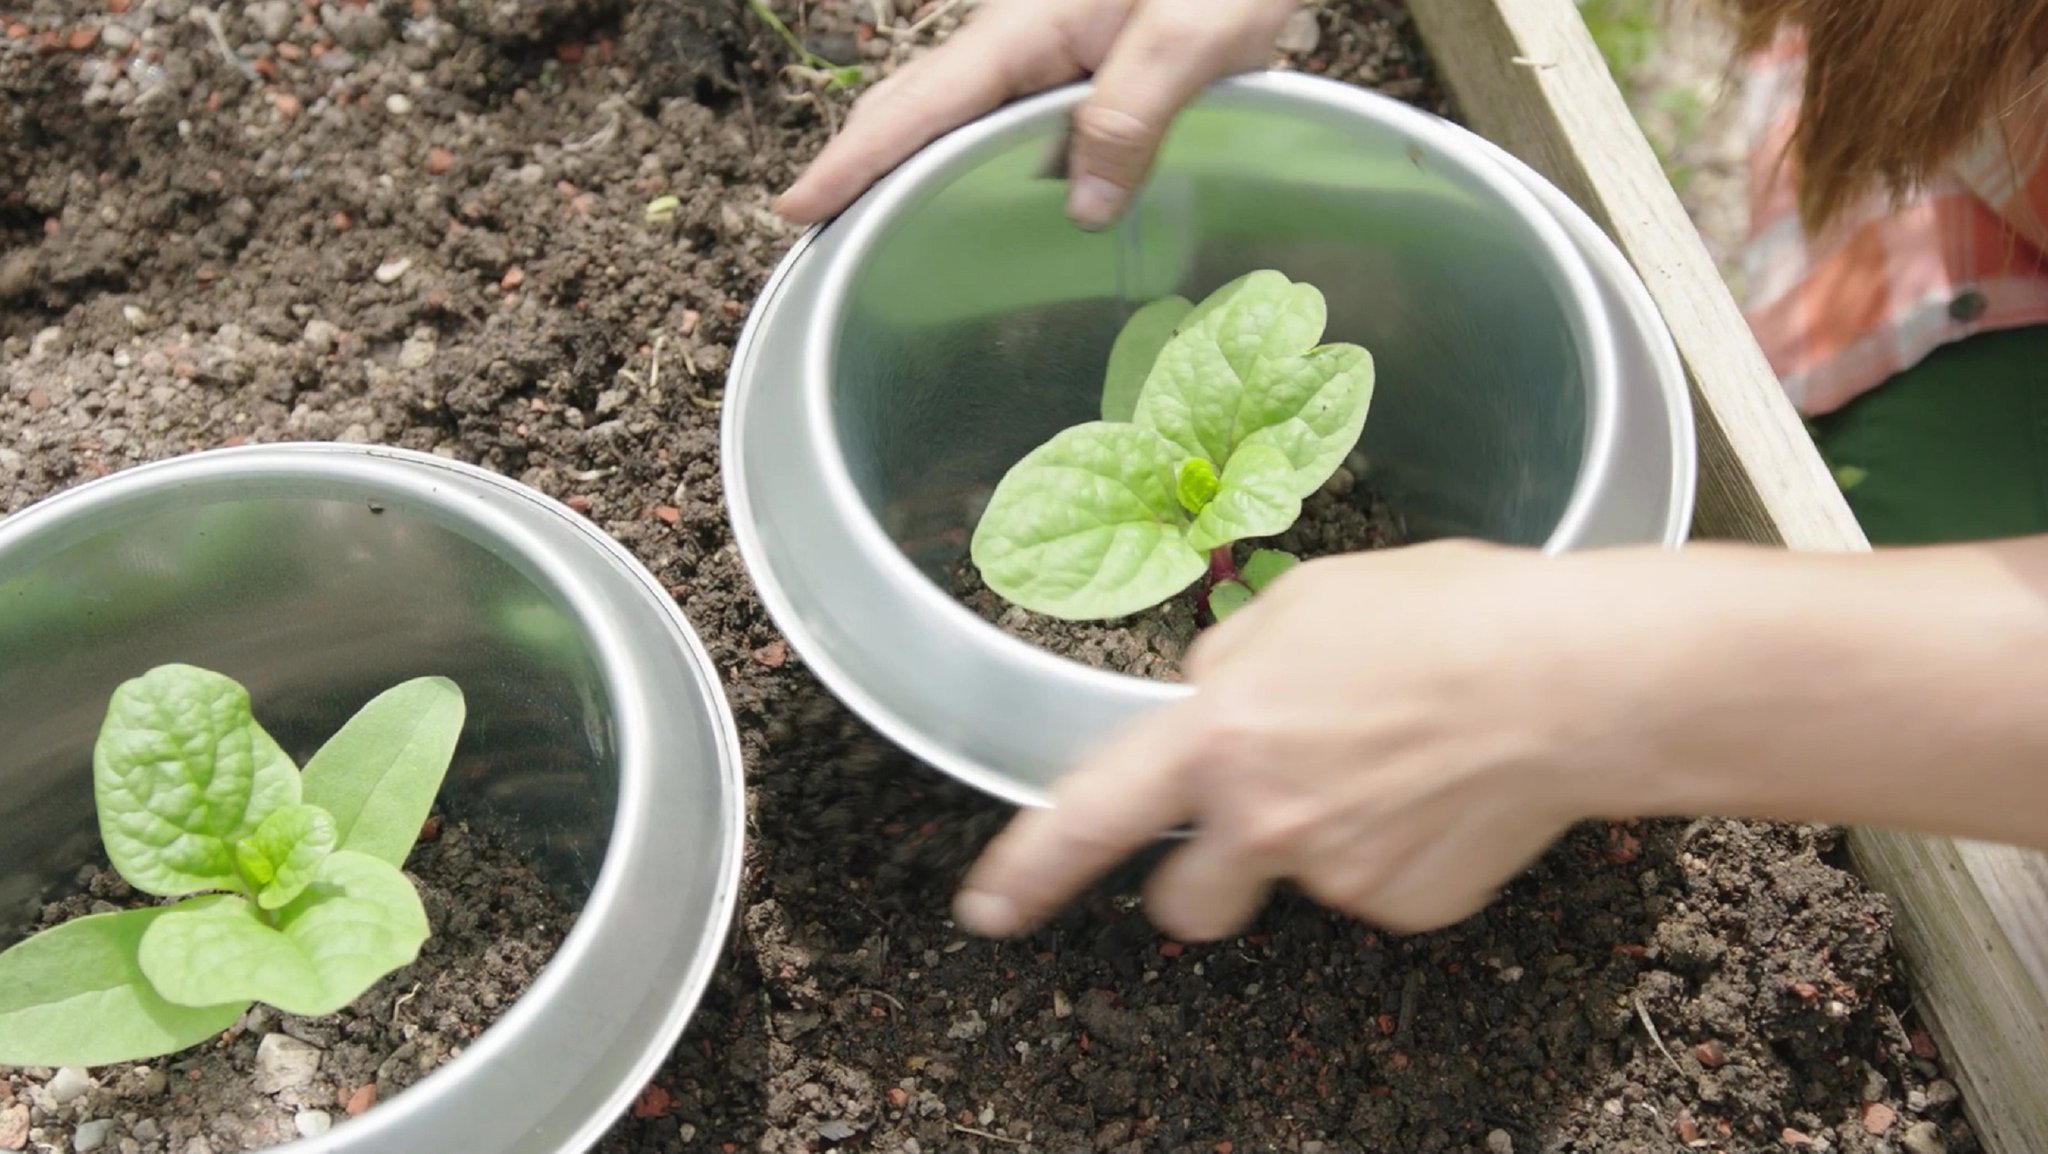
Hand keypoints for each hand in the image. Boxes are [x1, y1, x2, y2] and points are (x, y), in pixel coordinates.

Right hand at [774, 0, 1299, 229]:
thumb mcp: (1191, 38)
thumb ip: (1131, 118)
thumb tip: (1081, 210)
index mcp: (1027, 27)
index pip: (920, 105)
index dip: (853, 161)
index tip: (794, 207)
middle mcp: (1019, 34)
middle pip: (916, 106)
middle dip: (859, 165)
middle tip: (814, 233)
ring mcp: (1042, 41)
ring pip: (955, 111)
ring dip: (908, 163)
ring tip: (871, 226)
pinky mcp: (1074, 51)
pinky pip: (1002, 112)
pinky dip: (967, 153)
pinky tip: (974, 193)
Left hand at [951, 541, 1724, 939]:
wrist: (1567, 683)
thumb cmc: (1445, 619)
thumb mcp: (1307, 601)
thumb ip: (1234, 661)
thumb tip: (1214, 690)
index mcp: (1220, 736)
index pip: (1091, 817)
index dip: (1028, 868)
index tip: (991, 906)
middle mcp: (1263, 822)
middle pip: (1186, 903)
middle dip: (1203, 874)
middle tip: (1251, 822)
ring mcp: (1335, 874)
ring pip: (1295, 879)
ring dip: (1316, 840)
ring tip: (1387, 765)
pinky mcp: (1405, 904)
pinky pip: (1374, 884)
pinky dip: (1394, 846)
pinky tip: (1437, 788)